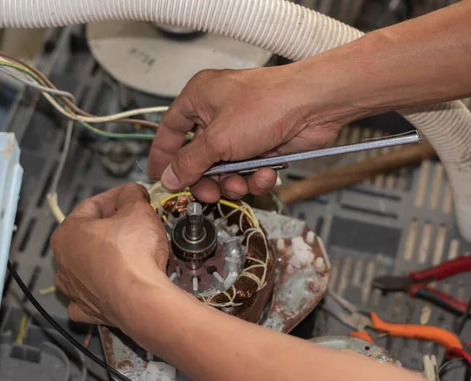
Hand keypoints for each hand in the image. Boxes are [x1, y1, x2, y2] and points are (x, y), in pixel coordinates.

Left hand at [50, 183, 169, 331]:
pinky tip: (113, 285)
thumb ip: (132, 195)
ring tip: (129, 252)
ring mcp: (73, 289)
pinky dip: (101, 289)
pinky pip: (90, 296)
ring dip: (103, 257)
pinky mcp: (87, 310)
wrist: (143, 300)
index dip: (116, 197)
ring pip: (86, 266)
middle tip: (135, 222)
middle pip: (88, 236)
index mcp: (68, 233)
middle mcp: (63, 262)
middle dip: (112, 227)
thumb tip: (131, 192)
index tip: (133, 196)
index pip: (92, 205)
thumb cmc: (135, 251)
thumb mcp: (138, 210)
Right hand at [147, 64, 349, 202]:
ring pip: (224, 168)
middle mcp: (218, 112)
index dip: (163, 154)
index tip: (157, 177)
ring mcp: (241, 129)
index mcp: (199, 97)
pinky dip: (254, 176)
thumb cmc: (267, 105)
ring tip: (241, 182)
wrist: (313, 106)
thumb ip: (189, 163)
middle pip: (198, 157)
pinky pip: (247, 169)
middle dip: (205, 178)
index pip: (170, 128)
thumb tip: (169, 178)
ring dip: (232, 181)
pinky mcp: (261, 144)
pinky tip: (264, 174)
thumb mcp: (218, 140)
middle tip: (209, 192)